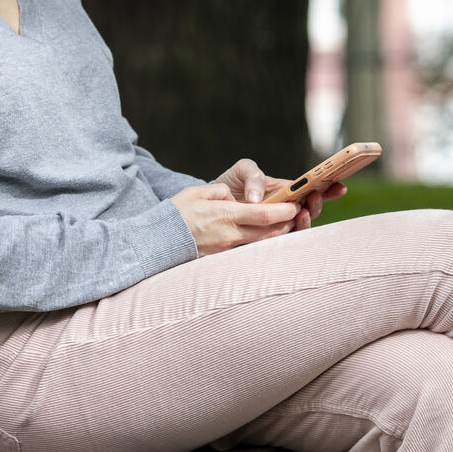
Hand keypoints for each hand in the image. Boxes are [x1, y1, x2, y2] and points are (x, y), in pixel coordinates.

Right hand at [170, 181, 299, 254]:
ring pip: (260, 244)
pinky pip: (246, 251)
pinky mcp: (221, 259)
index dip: (283, 211)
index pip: (264, 215)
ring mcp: (226, 250)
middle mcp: (229, 235)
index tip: (295, 205)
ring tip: (285, 227)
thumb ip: (219, 192)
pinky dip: (259, 244)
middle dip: (286, 224)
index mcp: (225, 215)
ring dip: (276, 235)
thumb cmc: (174, 214)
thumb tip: (233, 197)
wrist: (156, 242)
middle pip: (268, 232)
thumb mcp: (197, 193)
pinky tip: (265, 238)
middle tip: (297, 216)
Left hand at [216, 158, 347, 231]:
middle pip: (311, 209)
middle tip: (313, 199)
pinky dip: (288, 235)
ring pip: (299, 226)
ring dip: (306, 220)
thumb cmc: (231, 183)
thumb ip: (253, 177)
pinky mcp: (264, 238)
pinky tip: (287, 229)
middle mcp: (286, 208)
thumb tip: (258, 198)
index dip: (328, 188)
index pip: (311, 189)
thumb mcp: (242, 170)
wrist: (211, 203)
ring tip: (301, 213)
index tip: (340, 186)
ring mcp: (277, 224)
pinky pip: (281, 240)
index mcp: (286, 190)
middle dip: (317, 204)